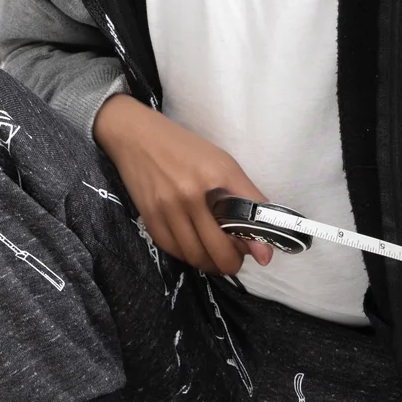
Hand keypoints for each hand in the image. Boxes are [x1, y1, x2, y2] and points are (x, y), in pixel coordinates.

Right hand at [93, 94, 273, 276]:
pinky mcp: (149, 217)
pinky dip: (187, 256)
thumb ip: (247, 199)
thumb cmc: (187, 149)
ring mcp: (167, 207)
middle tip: (235, 259)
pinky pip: (173, 250)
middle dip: (231, 262)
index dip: (255, 245)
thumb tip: (264, 243)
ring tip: (215, 258)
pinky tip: (194, 249)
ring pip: (195, 255)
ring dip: (209, 264)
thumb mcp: (223, 164)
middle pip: (218, 248)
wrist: (138, 137)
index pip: (246, 219)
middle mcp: (191, 194)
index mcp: (217, 176)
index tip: (261, 255)